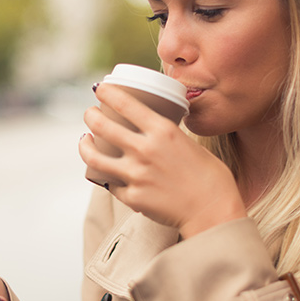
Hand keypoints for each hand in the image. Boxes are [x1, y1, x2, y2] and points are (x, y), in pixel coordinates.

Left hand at [80, 83, 245, 238]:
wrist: (214, 211)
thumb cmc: (210, 177)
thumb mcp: (188, 143)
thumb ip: (165, 136)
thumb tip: (149, 130)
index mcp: (162, 130)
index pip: (124, 103)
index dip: (106, 93)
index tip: (99, 89)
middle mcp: (145, 150)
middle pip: (101, 126)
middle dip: (91, 115)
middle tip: (90, 113)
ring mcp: (135, 175)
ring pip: (94, 156)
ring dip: (85, 145)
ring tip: (85, 140)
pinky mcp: (132, 197)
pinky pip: (110, 183)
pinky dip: (108, 176)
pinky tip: (106, 171)